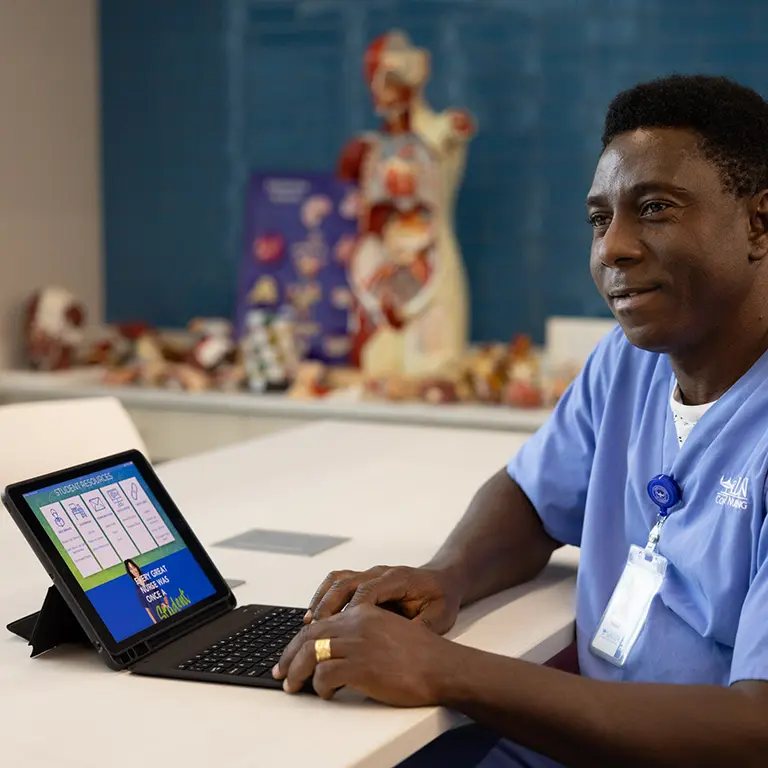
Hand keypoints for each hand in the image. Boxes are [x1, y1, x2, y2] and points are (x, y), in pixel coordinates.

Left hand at [274, 604, 454, 705]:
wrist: (443, 666)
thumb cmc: (422, 654)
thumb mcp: (388, 630)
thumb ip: (362, 632)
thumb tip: (335, 649)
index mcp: (364, 611)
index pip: (321, 622)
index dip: (300, 640)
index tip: (290, 654)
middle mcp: (357, 622)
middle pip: (310, 636)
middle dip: (290, 655)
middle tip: (281, 673)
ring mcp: (358, 643)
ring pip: (312, 654)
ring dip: (298, 673)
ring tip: (294, 686)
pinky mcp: (361, 666)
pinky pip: (325, 676)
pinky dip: (320, 687)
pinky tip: (327, 693)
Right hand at [305, 564, 461, 634]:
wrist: (443, 582)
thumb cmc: (441, 600)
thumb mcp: (439, 618)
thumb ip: (419, 629)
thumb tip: (400, 646)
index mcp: (399, 579)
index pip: (369, 590)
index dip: (352, 610)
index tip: (341, 629)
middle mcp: (381, 573)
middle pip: (346, 582)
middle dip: (328, 606)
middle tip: (315, 631)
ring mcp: (371, 574)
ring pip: (338, 580)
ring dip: (321, 601)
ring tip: (308, 624)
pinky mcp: (364, 580)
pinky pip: (337, 582)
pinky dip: (323, 596)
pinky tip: (314, 615)